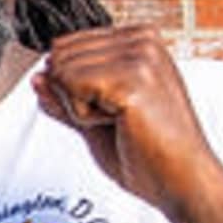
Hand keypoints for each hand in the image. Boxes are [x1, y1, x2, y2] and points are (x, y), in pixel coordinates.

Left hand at [33, 27, 220, 218]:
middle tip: (115, 120)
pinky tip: (120, 126)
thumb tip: (38, 79)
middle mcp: (142, 40)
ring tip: (120, 123)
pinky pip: (71, 87)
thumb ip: (67, 95)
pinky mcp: (133, 78)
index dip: (72, 87)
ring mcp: (140, 56)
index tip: (112, 110)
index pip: (67, 46)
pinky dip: (84, 117)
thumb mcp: (98, 119)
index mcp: (139, 40)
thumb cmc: (151, 156)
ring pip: (62, 71)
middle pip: (60, 56)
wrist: (184, 182)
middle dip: (73, 96)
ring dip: (80, 108)